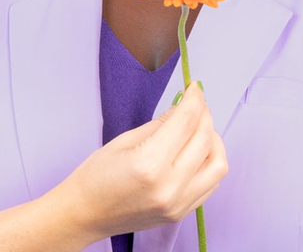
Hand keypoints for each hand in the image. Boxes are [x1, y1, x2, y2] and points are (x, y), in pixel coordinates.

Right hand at [59, 82, 227, 240]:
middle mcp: (169, 187)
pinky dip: (210, 161)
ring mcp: (178, 205)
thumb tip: (184, 106)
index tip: (195, 87)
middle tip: (195, 102)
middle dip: (204, 114)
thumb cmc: (96, 175)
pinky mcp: (181, 214)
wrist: (84, 215)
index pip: (186, 122)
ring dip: (213, 139)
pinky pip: (211, 183)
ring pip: (218, 164)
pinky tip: (196, 150)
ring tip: (198, 128)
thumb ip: (161, 123)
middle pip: (205, 140)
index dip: (194, 99)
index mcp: (150, 165)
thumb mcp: (125, 139)